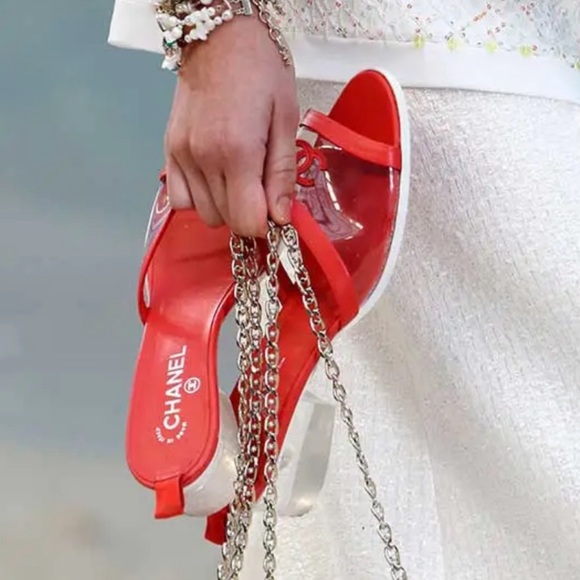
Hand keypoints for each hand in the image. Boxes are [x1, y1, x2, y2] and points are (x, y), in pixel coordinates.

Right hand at [164, 14, 298, 236]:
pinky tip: (215, 178)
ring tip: (239, 178)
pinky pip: (180, 199)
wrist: (219, 35)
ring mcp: (181, 156)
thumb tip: (281, 217)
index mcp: (237, 151)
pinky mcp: (169, 151)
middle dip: (249, 214)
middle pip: (227, 221)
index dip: (266, 224)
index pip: (247, 221)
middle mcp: (203, 159)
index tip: (276, 211)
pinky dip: (199, 198)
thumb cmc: (261, 70)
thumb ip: (282, 174)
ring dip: (225, 207)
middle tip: (262, 189)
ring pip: (204, 214)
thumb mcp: (286, 119)